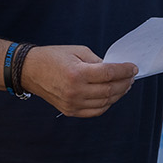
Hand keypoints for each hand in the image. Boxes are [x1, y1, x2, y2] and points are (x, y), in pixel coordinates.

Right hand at [20, 44, 137, 117]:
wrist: (30, 71)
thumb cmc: (53, 57)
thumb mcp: (77, 51)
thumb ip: (97, 62)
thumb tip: (115, 70)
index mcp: (77, 73)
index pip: (109, 73)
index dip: (124, 70)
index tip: (133, 67)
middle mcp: (75, 91)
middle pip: (109, 90)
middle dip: (124, 83)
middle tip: (131, 77)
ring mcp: (72, 103)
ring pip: (105, 102)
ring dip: (118, 94)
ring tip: (124, 86)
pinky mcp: (70, 111)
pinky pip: (95, 111)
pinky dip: (107, 104)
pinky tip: (111, 96)